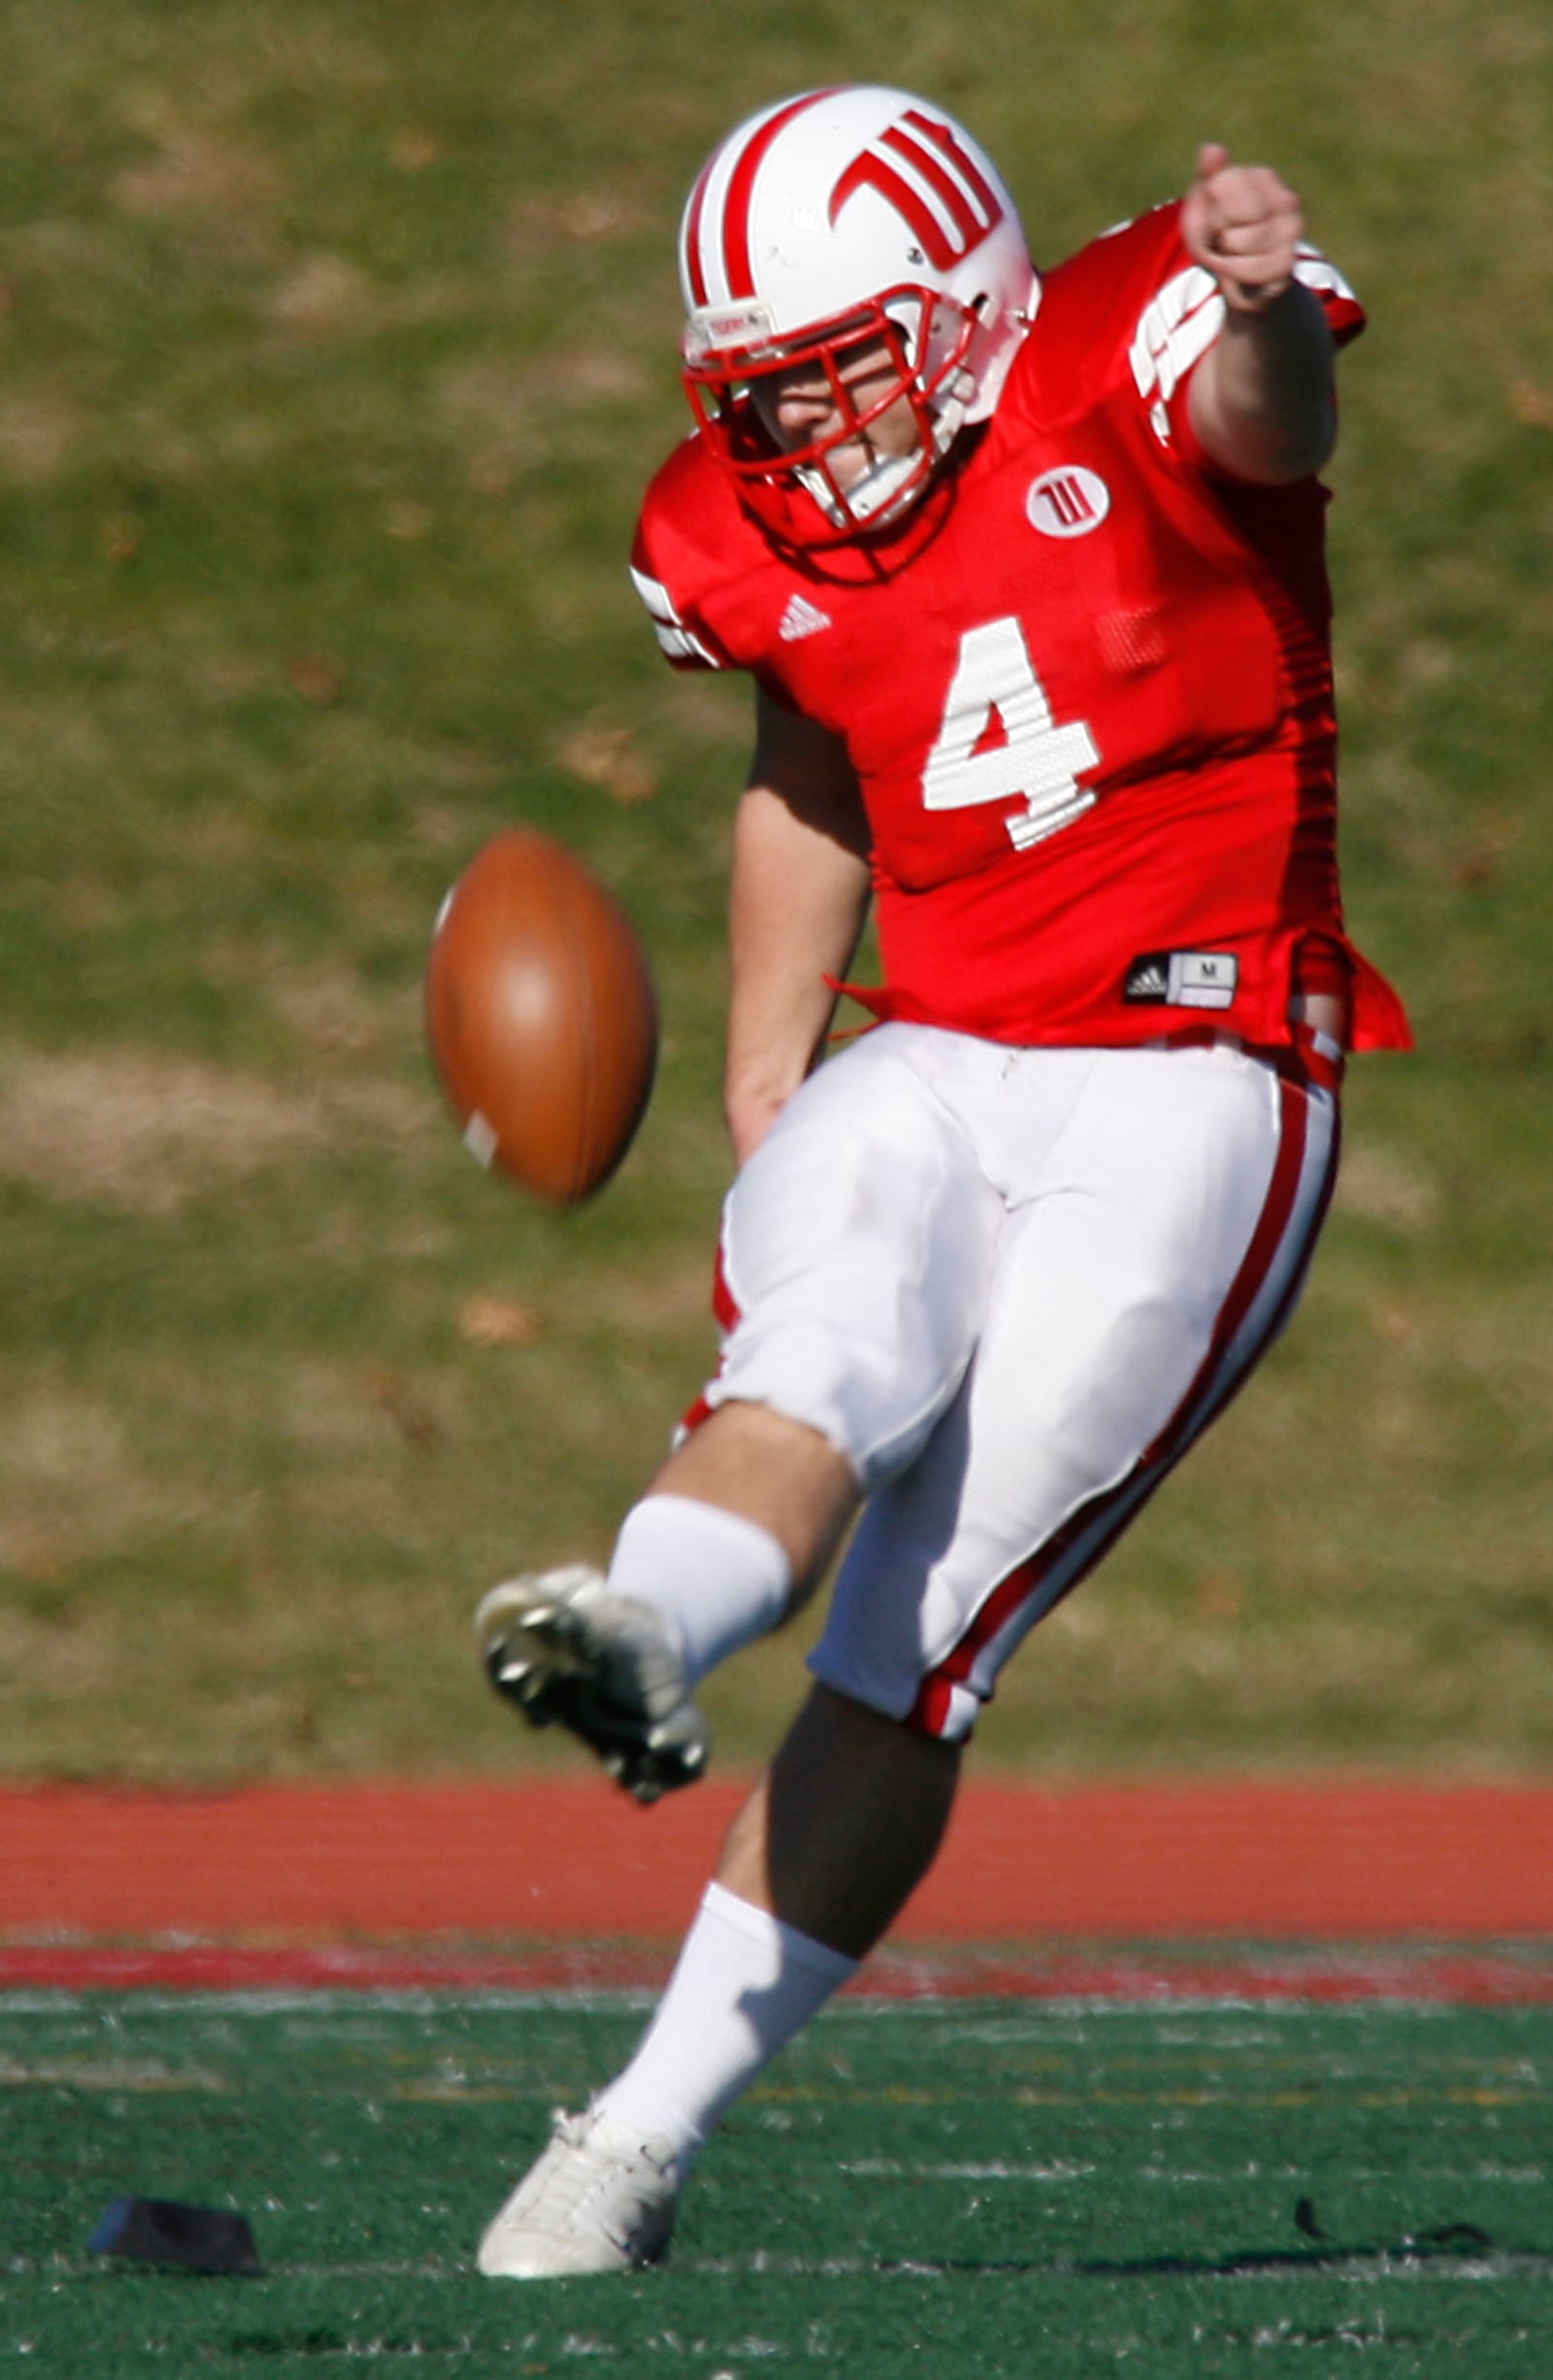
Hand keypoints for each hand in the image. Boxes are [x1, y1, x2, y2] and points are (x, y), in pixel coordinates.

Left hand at [1181, 141, 1305, 312]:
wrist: (1245, 282)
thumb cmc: (1220, 238)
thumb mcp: (1203, 206)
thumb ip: (1206, 178)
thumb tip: (1211, 149)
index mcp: (1263, 178)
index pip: (1218, 185)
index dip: (1203, 208)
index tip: (1211, 220)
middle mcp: (1286, 199)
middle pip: (1227, 212)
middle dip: (1212, 233)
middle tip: (1221, 242)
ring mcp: (1293, 230)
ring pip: (1234, 241)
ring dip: (1221, 257)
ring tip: (1232, 258)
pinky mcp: (1288, 262)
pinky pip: (1247, 268)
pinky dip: (1235, 274)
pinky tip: (1242, 272)